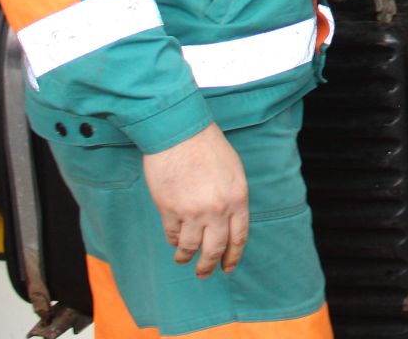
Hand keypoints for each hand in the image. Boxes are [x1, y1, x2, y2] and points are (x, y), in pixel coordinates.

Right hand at [143, 123, 248, 277]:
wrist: (180, 133)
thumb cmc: (208, 147)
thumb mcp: (233, 171)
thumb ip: (232, 197)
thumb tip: (228, 221)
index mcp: (238, 199)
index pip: (238, 237)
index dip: (233, 255)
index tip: (228, 266)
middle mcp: (217, 210)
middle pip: (214, 249)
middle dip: (209, 266)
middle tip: (204, 274)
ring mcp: (192, 212)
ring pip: (190, 247)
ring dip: (186, 257)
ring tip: (183, 261)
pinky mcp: (169, 210)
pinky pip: (172, 234)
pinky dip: (172, 241)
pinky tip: (173, 241)